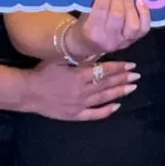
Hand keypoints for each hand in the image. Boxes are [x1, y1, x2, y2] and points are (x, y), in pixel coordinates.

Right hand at [20, 54, 138, 121]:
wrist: (28, 93)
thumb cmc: (42, 73)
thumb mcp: (60, 59)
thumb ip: (80, 57)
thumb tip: (97, 51)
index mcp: (80, 75)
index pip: (105, 70)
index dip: (119, 67)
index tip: (131, 65)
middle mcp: (83, 90)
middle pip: (107, 84)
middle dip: (123, 79)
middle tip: (137, 76)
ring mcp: (80, 104)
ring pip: (104, 98)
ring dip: (119, 92)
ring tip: (132, 88)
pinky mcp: (75, 115)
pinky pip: (94, 114)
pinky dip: (106, 111)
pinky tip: (116, 106)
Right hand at [76, 0, 150, 58]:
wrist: (86, 46)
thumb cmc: (84, 25)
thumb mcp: (84, 12)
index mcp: (92, 31)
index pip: (101, 7)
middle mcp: (108, 39)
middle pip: (117, 15)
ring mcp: (122, 42)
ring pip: (132, 24)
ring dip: (131, 4)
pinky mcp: (133, 42)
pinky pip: (143, 28)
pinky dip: (144, 13)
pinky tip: (140, 0)